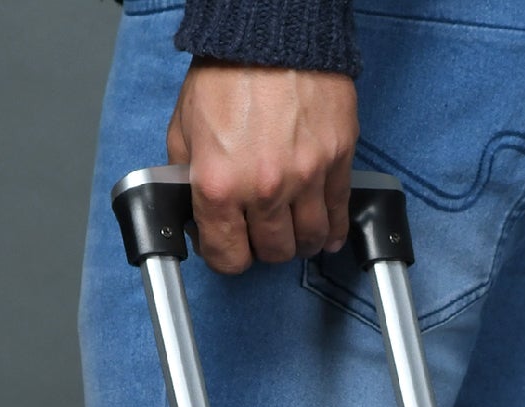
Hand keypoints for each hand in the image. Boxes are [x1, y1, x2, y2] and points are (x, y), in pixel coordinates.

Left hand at [166, 61, 358, 273]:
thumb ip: (190, 176)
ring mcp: (305, 178)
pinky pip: (339, 217)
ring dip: (299, 241)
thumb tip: (198, 210)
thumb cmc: (227, 71)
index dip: (225, 255)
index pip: (227, 256)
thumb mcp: (185, 126)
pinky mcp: (336, 164)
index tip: (228, 247)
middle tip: (260, 229)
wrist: (270, 32)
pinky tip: (326, 231)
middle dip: (264, 246)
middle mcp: (264, 188)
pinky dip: (333, 231)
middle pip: (273, 253)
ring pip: (310, 242)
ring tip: (292, 227)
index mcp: (219, 183)